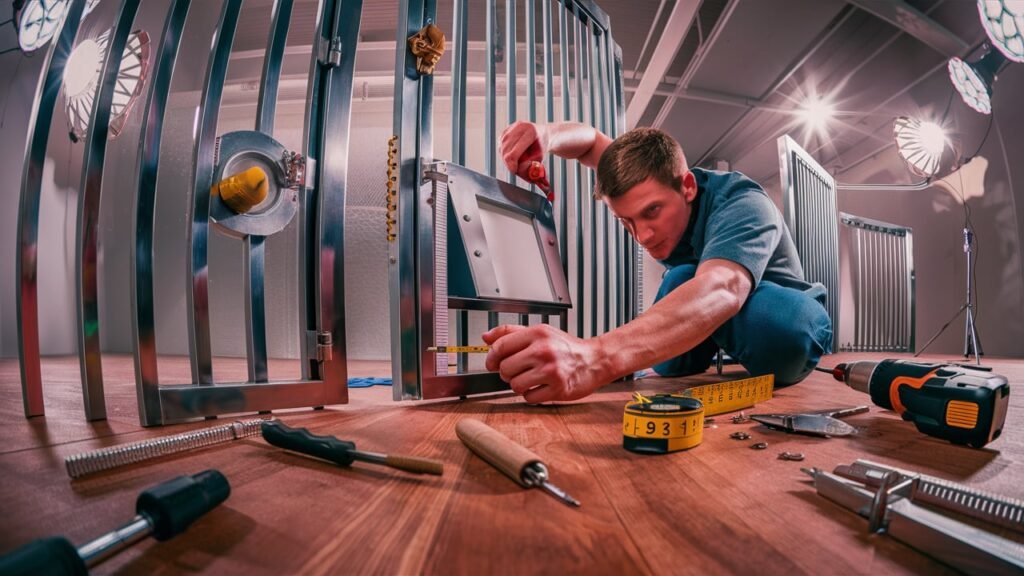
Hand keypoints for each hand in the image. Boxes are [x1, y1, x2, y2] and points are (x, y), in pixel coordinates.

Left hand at [482, 324, 607, 402]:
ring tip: (531, 379)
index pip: (500, 346)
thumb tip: (486, 337)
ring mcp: (551, 370)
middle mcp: (543, 350)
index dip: (491, 358)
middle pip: (505, 368)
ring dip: (519, 385)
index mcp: (537, 333)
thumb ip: (511, 333)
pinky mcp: (558, 388)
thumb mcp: (540, 332)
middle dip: (507, 373)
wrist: (594, 360)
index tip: (492, 363)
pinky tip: (541, 387)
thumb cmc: (565, 347)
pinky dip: (531, 395)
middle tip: (518, 371)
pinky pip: (529, 398)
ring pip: (515, 385)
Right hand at [500, 121, 547, 180]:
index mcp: (531, 133)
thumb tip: (522, 175)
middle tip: (514, 169)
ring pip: (502, 147)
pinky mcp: (506, 130)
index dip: (512, 164)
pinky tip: (510, 155)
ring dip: (505, 158)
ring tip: (513, 162)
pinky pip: (501, 144)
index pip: (515, 152)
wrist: (543, 134)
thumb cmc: (541, 148)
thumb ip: (530, 166)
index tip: (514, 171)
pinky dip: (504, 152)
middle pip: (506, 150)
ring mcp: (512, 127)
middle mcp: (520, 127)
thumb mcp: (540, 157)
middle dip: (508, 162)